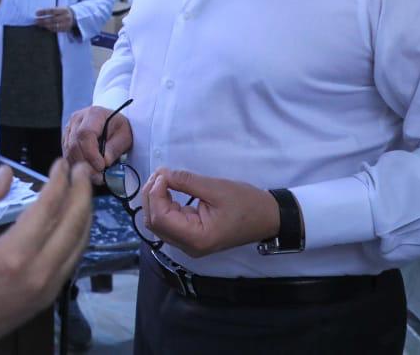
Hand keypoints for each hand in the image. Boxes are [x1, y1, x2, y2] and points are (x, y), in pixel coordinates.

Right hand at [0, 160, 92, 348]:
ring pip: (79, 244)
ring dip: (84, 213)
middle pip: (74, 224)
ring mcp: (47, 288)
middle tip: (81, 169)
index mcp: (14, 255)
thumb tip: (6, 173)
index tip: (61, 162)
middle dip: (81, 191)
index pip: (48, 208)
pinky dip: (78, 235)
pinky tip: (73, 221)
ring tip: (81, 189)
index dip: (59, 180)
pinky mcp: (48, 297)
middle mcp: (39, 272)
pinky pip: (72, 260)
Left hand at [35, 7, 74, 33]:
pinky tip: (45, 27)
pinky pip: (56, 30)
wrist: (76, 16)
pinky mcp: (66, 29)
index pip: (52, 11)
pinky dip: (50, 28)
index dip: (44, 12)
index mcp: (64, 10)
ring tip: (39, 24)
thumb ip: (53, 10)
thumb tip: (41, 12)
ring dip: (45, 25)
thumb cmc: (65, 11)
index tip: (36, 13)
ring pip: (54, 26)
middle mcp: (65, 17)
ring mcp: (66, 24)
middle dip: (43, 20)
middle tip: (36, 20)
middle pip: (52, 19)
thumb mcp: (61, 8)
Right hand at [62, 105, 132, 185]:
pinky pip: (67, 155)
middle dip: (86, 163)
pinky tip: (88, 170)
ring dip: (81, 166)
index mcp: (93, 114)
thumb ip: (115, 147)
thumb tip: (105, 160)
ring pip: (68, 152)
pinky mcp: (66, 138)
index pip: (85, 134)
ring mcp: (69, 128)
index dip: (91, 153)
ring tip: (95, 175)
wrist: (112, 122)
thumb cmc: (118, 128)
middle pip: (74, 144)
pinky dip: (77, 165)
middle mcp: (77, 119)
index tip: (101, 166)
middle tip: (99, 175)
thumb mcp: (124, 136)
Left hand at [142, 168, 279, 257]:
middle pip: (154, 223)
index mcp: (197, 238)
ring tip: (163, 179)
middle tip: (160, 173)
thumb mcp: (216, 188)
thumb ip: (186, 182)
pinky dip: (163, 205)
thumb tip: (162, 174)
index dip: (155, 194)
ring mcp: (189, 244)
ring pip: (158, 224)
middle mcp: (189, 246)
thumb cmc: (247, 204)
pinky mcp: (192, 237)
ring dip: (155, 200)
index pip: (160, 219)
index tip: (163, 174)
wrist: (268, 218)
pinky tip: (168, 190)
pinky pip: (168, 223)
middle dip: (151, 196)